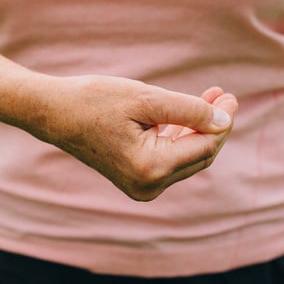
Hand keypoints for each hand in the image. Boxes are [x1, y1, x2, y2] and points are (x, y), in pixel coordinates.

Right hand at [32, 76, 238, 201]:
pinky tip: (188, 114)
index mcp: (151, 167)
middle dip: (214, 126)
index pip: (204, 146)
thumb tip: (224, 121)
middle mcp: (148, 185)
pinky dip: (180, 137)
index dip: (223, 121)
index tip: (231, 96)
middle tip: (225, 96)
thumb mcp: (147, 98)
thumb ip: (190, 110)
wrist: (53, 112)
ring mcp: (141, 187)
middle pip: (199, 156)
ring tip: (212, 98)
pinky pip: (169, 160)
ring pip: (186, 158)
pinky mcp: (136, 180)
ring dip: (199, 129)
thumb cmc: (95, 100)